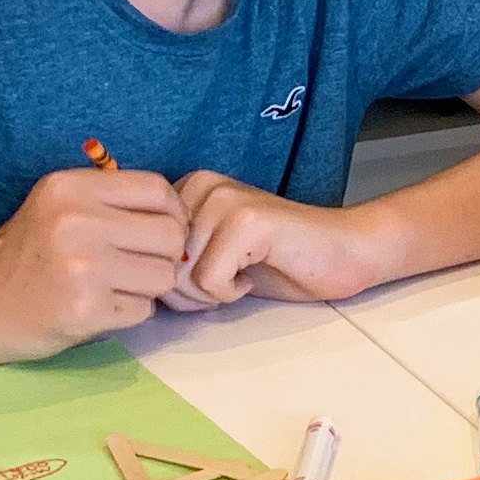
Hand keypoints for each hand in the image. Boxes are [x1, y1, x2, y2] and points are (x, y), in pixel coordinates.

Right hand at [0, 163, 189, 356]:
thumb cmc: (28, 254)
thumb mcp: (58, 207)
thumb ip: (112, 202)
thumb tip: (183, 215)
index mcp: (70, 187)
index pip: (158, 190)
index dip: (172, 213)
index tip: (160, 232)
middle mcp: (76, 221)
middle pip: (170, 235)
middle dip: (164, 255)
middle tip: (136, 266)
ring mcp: (81, 266)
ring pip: (163, 275)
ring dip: (147, 287)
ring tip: (113, 287)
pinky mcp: (85, 309)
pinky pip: (143, 310)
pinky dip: (128, 313)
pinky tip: (97, 308)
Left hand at [160, 173, 396, 309]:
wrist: (342, 253)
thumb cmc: (277, 261)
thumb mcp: (211, 258)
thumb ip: (173, 262)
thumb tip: (138, 284)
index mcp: (187, 189)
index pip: (145, 251)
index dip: (175, 282)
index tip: (212, 275)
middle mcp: (201, 184)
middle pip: (161, 265)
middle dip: (190, 293)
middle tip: (228, 283)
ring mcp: (225, 198)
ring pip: (182, 275)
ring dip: (211, 295)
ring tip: (242, 277)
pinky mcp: (248, 219)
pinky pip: (210, 280)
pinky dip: (230, 293)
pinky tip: (254, 276)